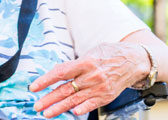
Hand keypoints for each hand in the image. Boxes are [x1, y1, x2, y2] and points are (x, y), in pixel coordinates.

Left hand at [30, 42, 149, 116]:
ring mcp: (99, 88)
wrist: (134, 61)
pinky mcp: (106, 96)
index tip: (34, 87)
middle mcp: (92, 77)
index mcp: (85, 62)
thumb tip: (57, 72)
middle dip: (49, 99)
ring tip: (46, 113)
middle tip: (36, 105)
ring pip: (75, 100)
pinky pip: (91, 105)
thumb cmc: (109, 54)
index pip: (60, 73)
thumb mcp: (90, 53)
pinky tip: (72, 113)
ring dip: (59, 108)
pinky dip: (81, 109)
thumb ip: (74, 64)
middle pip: (65, 90)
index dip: (45, 80)